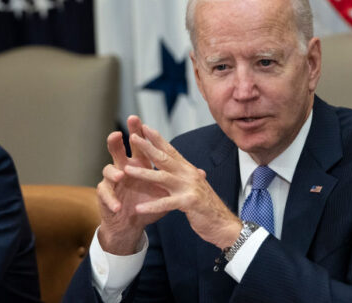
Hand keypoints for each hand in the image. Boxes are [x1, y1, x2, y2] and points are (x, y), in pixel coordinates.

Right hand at [96, 116, 168, 254]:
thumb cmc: (146, 203)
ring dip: (114, 172)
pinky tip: (117, 205)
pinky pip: (105, 194)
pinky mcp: (105, 196)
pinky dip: (111, 200)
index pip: (138, 146)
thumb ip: (178, 179)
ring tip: (122, 176)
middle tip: (118, 133)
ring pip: (108, 170)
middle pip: (117, 150)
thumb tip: (201, 171)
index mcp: (138, 164)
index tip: (141, 121)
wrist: (131, 224)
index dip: (138, 133)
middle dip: (116, 142)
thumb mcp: (165, 192)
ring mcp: (113, 181)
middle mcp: (123, 168)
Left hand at [124, 123, 241, 248]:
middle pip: (164, 158)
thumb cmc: (207, 206)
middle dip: (147, 147)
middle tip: (132, 136)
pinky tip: (138, 208)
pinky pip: (167, 203)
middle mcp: (189, 175)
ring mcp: (189, 187)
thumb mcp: (195, 186)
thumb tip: (184, 165)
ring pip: (162, 177)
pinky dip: (152, 206)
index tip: (144, 127)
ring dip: (143, 173)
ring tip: (126, 170)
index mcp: (188, 170)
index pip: (171, 150)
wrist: (224, 224)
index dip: (157, 138)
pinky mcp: (189, 203)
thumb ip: (187, 175)